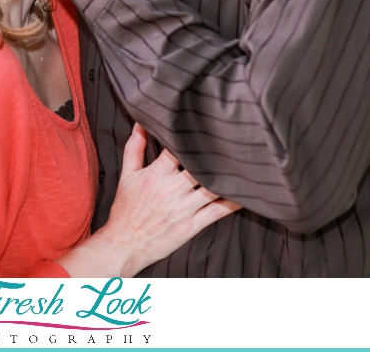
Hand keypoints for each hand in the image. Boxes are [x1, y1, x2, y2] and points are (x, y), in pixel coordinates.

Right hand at [56, 123, 239, 276]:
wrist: (124, 244)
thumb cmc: (125, 210)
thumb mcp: (127, 176)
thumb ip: (134, 148)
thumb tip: (140, 125)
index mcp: (156, 175)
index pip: (177, 150)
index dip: (192, 138)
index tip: (205, 127)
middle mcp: (172, 190)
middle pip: (200, 166)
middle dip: (215, 155)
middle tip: (232, 142)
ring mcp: (184, 208)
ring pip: (212, 187)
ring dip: (228, 176)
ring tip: (243, 164)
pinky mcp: (192, 225)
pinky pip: (217, 212)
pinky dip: (232, 203)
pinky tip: (245, 194)